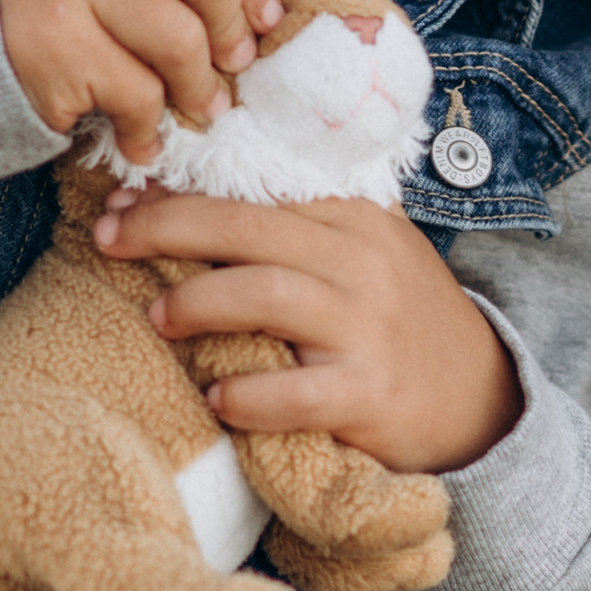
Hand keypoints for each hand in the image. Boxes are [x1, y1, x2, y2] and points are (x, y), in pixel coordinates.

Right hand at [0, 0, 287, 160]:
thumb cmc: (61, 6)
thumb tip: (266, 13)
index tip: (248, 21)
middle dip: (229, 30)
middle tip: (225, 67)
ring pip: (181, 39)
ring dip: (196, 90)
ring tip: (190, 109)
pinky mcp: (51, 46)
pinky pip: (138, 94)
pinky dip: (147, 127)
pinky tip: (138, 136)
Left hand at [93, 191, 523, 475]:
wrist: (483, 399)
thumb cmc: (400, 323)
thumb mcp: (368, 255)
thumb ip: (302, 227)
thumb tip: (189, 199)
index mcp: (354, 219)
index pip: (255, 191)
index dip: (180, 194)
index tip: (120, 203)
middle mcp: (362, 263)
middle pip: (248, 229)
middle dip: (165, 228)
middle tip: (106, 240)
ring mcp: (368, 328)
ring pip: (265, 294)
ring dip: (198, 302)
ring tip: (156, 316)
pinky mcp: (370, 394)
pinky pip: (296, 392)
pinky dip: (248, 395)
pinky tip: (218, 400)